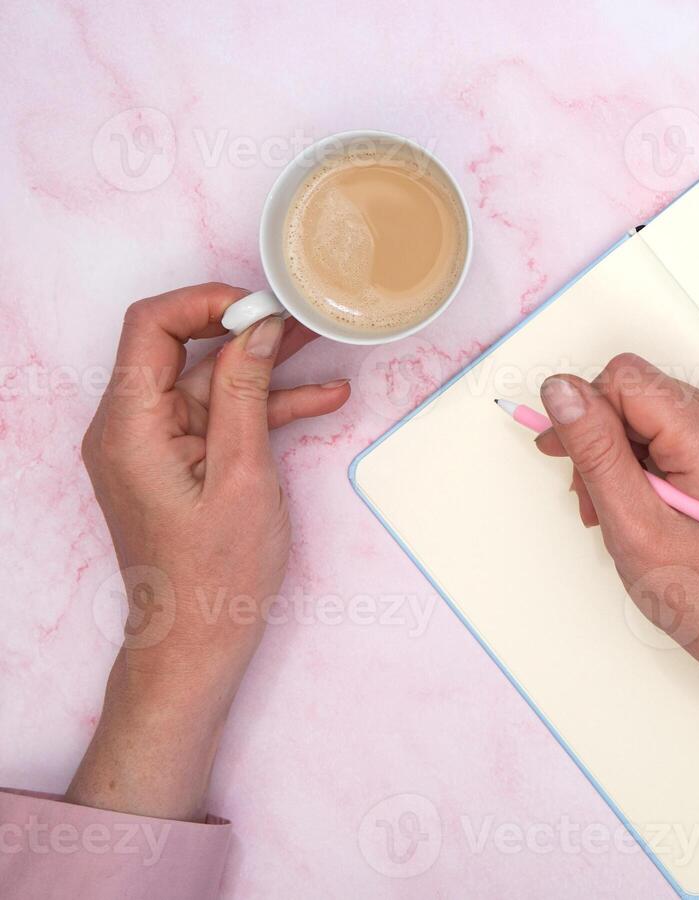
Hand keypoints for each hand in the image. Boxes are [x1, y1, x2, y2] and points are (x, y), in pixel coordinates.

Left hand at [68, 283, 349, 819]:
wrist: (198, 640)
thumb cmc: (216, 573)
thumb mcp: (243, 473)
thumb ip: (246, 393)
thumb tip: (257, 329)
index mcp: (130, 426)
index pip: (151, 326)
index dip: (206, 303)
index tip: (263, 308)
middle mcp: (129, 427)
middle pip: (181, 348)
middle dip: (244, 329)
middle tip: (302, 318)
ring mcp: (152, 445)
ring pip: (209, 381)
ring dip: (265, 368)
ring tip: (324, 349)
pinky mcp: (177, 461)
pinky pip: (218, 417)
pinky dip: (262, 407)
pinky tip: (320, 398)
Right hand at [535, 353, 698, 705]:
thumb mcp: (634, 526)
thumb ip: (596, 451)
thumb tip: (562, 391)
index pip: (626, 378)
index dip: (585, 414)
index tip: (566, 458)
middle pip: (640, 393)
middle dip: (602, 439)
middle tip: (590, 498)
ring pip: (653, 414)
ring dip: (622, 455)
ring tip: (615, 510)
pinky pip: (677, 434)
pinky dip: (648, 464)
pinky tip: (642, 505)